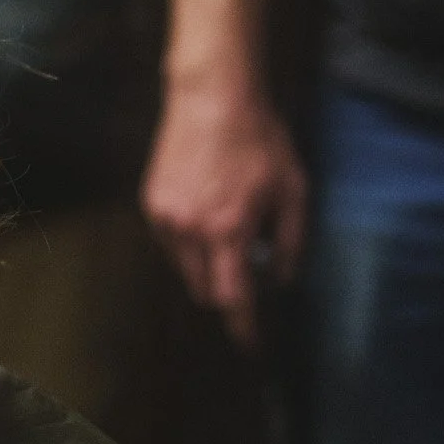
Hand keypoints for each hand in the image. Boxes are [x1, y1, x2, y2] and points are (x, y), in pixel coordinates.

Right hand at [142, 74, 306, 348]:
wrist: (211, 97)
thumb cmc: (259, 140)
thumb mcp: (293, 190)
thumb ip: (290, 242)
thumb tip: (281, 278)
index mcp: (228, 230)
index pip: (233, 297)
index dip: (243, 327)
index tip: (250, 345)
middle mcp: (189, 230)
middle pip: (205, 289)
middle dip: (227, 289)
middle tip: (250, 265)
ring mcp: (165, 217)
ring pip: (184, 267)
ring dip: (207, 264)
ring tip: (228, 226)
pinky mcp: (151, 203)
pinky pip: (171, 242)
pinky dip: (190, 241)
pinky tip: (207, 208)